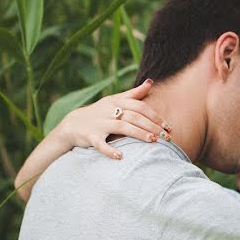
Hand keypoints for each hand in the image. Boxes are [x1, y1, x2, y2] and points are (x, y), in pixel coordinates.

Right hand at [53, 79, 171, 159]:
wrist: (72, 124)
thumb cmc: (100, 113)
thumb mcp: (114, 100)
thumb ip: (133, 94)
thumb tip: (151, 82)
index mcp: (116, 101)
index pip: (140, 106)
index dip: (155, 116)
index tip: (168, 127)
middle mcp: (109, 110)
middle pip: (134, 116)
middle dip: (152, 126)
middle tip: (166, 137)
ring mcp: (100, 123)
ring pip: (122, 127)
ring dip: (138, 134)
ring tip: (152, 141)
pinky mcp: (90, 136)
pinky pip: (100, 144)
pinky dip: (109, 150)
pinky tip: (120, 156)